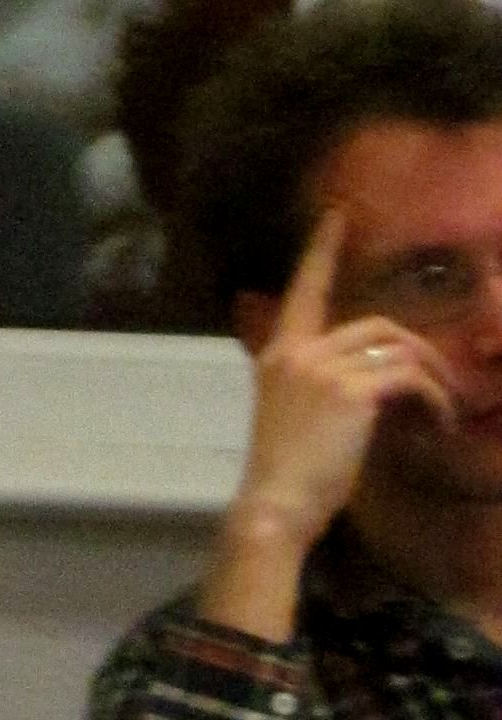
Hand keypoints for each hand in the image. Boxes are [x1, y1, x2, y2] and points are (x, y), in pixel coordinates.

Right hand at [205, 210, 459, 635]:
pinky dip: (436, 400)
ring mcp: (323, 369)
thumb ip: (321, 386)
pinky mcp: (352, 392)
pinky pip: (411, 379)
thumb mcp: (294, 417)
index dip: (322, 251)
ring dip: (434, 380)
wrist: (275, 504)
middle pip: (377, 325)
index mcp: (277, 356)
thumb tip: (374, 381)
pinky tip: (441, 424)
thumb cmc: (285, 472)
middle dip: (420, 353)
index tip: (337, 215)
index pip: (304, 291)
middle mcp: (298, 352)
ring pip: (400, 349)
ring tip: (443, 414)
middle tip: (442, 390)